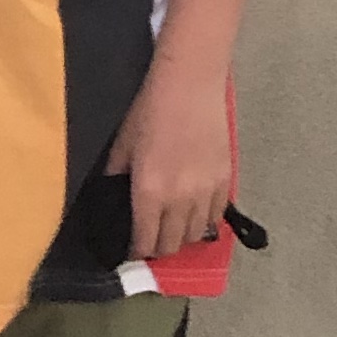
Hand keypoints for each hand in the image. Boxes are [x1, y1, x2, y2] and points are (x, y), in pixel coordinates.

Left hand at [107, 59, 232, 262]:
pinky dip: (204, 221)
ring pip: (195, 235)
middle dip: (157, 247)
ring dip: (181, 236)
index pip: (144, 241)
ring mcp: (206, 193)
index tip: (130, 248)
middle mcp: (179, 200)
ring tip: (172, 226)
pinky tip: (194, 212)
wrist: (190, 85)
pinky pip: (215, 217)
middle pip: (171, 245)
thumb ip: (116, 176)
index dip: (135, 251)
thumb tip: (112, 197)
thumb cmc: (150, 109)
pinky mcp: (225, 181)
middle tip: (150, 237)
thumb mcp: (123, 144)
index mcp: (149, 192)